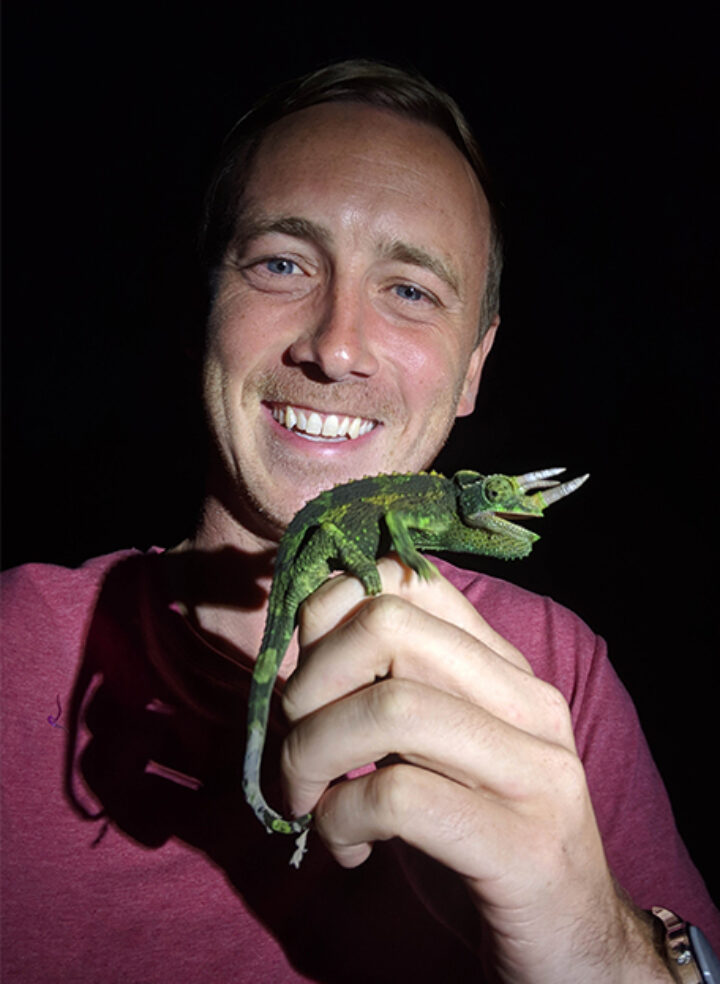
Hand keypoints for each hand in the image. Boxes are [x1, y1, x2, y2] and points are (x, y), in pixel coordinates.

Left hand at [280, 557, 670, 982]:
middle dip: (309, 682)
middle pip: (388, 627)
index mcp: (505, 669)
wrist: (574, 943)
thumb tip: (297, 650)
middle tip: (295, 744)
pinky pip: (397, 798)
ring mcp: (535, 771)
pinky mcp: (523, 846)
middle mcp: (529, 703)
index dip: (328, 614)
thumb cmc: (483, 836)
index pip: (406, 580)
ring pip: (390, 707)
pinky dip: (340, 818)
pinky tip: (345, 847)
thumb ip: (392, 692)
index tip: (302, 676)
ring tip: (306, 800)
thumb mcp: (437, 749)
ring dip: (313, 755)